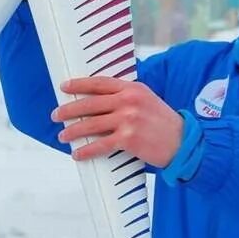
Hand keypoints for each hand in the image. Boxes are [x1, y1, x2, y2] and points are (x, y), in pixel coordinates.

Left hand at [51, 78, 182, 164]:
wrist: (183, 141)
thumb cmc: (162, 122)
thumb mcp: (146, 100)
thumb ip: (125, 97)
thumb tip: (98, 101)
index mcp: (132, 88)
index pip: (99, 83)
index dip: (79, 84)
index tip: (63, 87)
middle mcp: (128, 101)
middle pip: (90, 103)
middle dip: (69, 110)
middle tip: (55, 115)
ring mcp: (128, 119)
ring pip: (91, 124)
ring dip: (73, 131)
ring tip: (62, 135)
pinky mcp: (128, 139)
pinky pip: (100, 145)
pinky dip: (86, 150)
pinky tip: (77, 154)